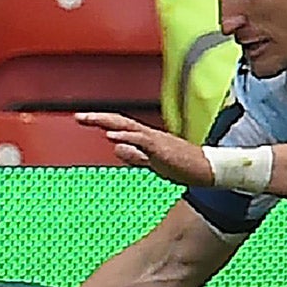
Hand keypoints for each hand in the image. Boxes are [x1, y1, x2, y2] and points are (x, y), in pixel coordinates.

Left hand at [77, 111, 213, 187]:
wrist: (207, 170)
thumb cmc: (184, 166)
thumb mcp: (153, 162)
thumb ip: (135, 155)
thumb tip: (116, 148)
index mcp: (145, 138)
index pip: (119, 126)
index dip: (100, 121)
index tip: (82, 118)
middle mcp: (148, 135)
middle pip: (119, 121)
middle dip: (98, 118)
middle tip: (78, 116)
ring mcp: (155, 140)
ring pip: (128, 126)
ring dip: (108, 122)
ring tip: (90, 119)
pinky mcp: (162, 148)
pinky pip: (142, 140)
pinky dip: (126, 136)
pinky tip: (112, 136)